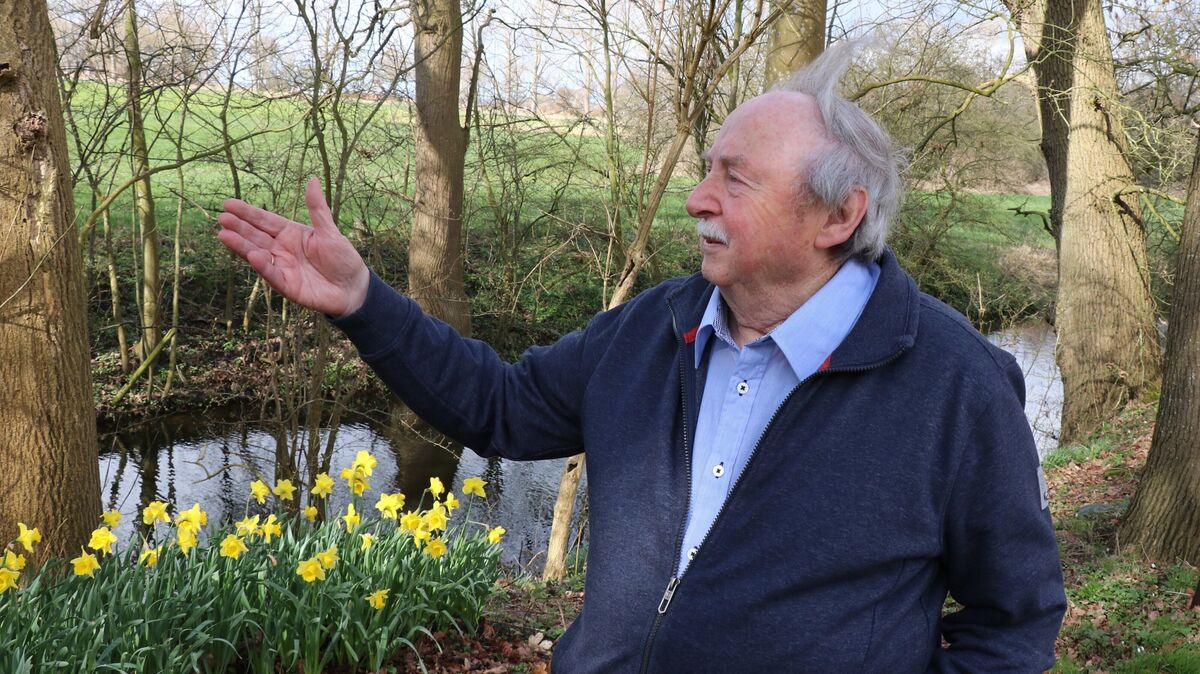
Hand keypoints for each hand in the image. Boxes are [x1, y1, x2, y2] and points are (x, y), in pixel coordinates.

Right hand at [217, 178, 369, 316]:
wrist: (353, 288)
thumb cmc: (342, 258)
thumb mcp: (330, 231)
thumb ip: (317, 209)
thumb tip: (313, 180)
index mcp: (291, 234)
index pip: (265, 220)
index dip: (248, 213)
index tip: (228, 203)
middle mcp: (282, 250)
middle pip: (257, 236)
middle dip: (239, 227)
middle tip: (222, 218)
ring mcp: (283, 267)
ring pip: (258, 254)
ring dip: (242, 246)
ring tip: (224, 235)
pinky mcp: (288, 286)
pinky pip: (273, 274)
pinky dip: (263, 266)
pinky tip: (252, 255)